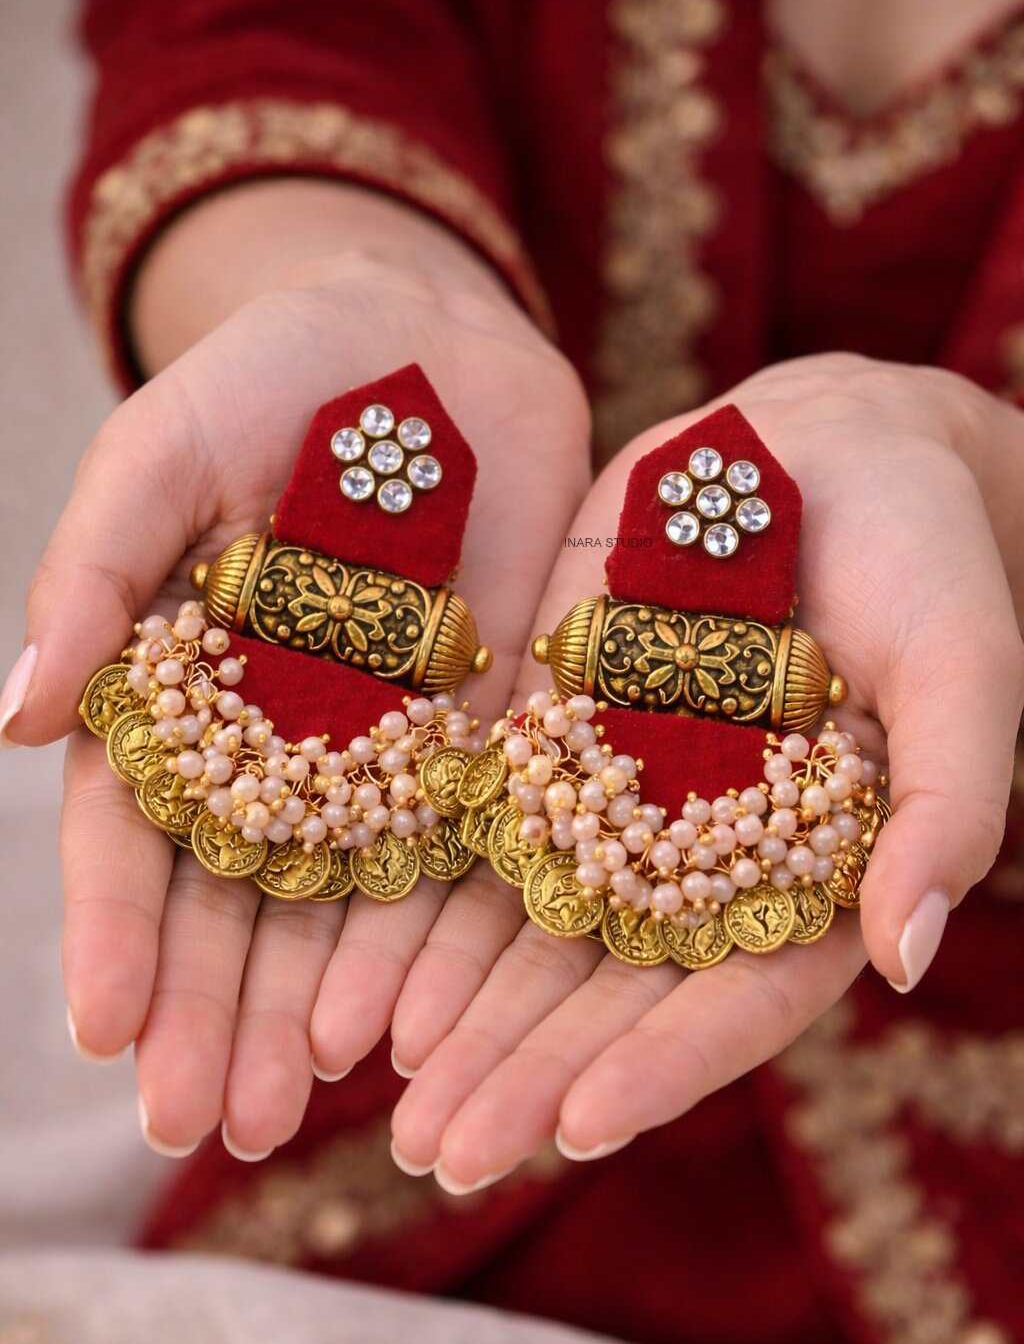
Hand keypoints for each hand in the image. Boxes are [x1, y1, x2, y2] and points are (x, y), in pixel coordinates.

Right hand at [10, 186, 589, 1158]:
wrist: (428, 342)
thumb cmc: (270, 380)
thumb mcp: (163, 456)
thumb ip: (96, 578)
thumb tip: (6, 716)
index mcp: (180, 689)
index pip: (134, 833)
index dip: (117, 931)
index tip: (108, 1028)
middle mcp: (278, 741)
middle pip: (237, 898)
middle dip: (215, 1011)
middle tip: (207, 1126)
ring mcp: (385, 746)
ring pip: (344, 903)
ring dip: (316, 1008)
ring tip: (296, 1113)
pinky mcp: (487, 731)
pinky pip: (463, 850)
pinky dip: (437, 936)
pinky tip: (420, 1022)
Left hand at [387, 353, 1023, 1189]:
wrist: (827, 449)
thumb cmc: (927, 557)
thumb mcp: (962, 668)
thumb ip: (949, 804)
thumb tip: (909, 958)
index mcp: (812, 869)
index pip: (735, 996)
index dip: (661, 1066)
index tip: (578, 1131)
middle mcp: (705, 853)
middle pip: (611, 984)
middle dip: (528, 1066)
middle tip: (443, 1148)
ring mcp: (621, 791)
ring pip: (532, 920)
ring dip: (460, 1006)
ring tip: (384, 1088)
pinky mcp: (551, 723)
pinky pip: (482, 821)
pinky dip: (429, 889)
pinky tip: (365, 956)